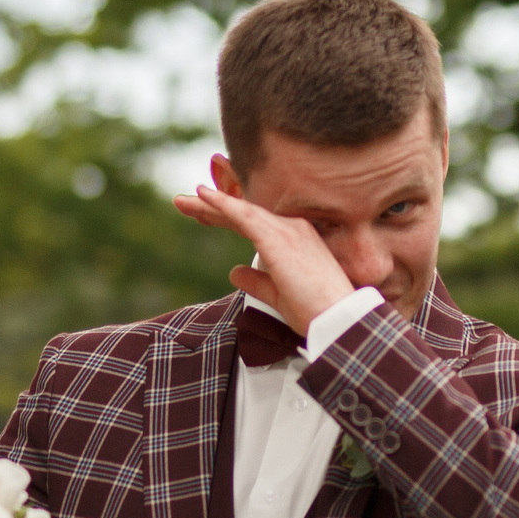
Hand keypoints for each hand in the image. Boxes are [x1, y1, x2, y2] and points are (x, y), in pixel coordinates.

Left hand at [173, 164, 356, 334]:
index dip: (226, 217)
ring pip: (241, 212)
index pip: (253, 224)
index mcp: (294, 241)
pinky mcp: (279, 240)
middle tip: (183, 202)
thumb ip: (256, 281)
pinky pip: (245, 216)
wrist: (336, 321)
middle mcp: (292, 229)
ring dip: (210, 204)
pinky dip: (223, 204)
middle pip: (244, 214)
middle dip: (212, 208)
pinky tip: (204, 196)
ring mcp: (287, 231)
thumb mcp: (277, 295)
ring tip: (182, 201)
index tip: (202, 215)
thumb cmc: (314, 312)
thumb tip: (234, 271)